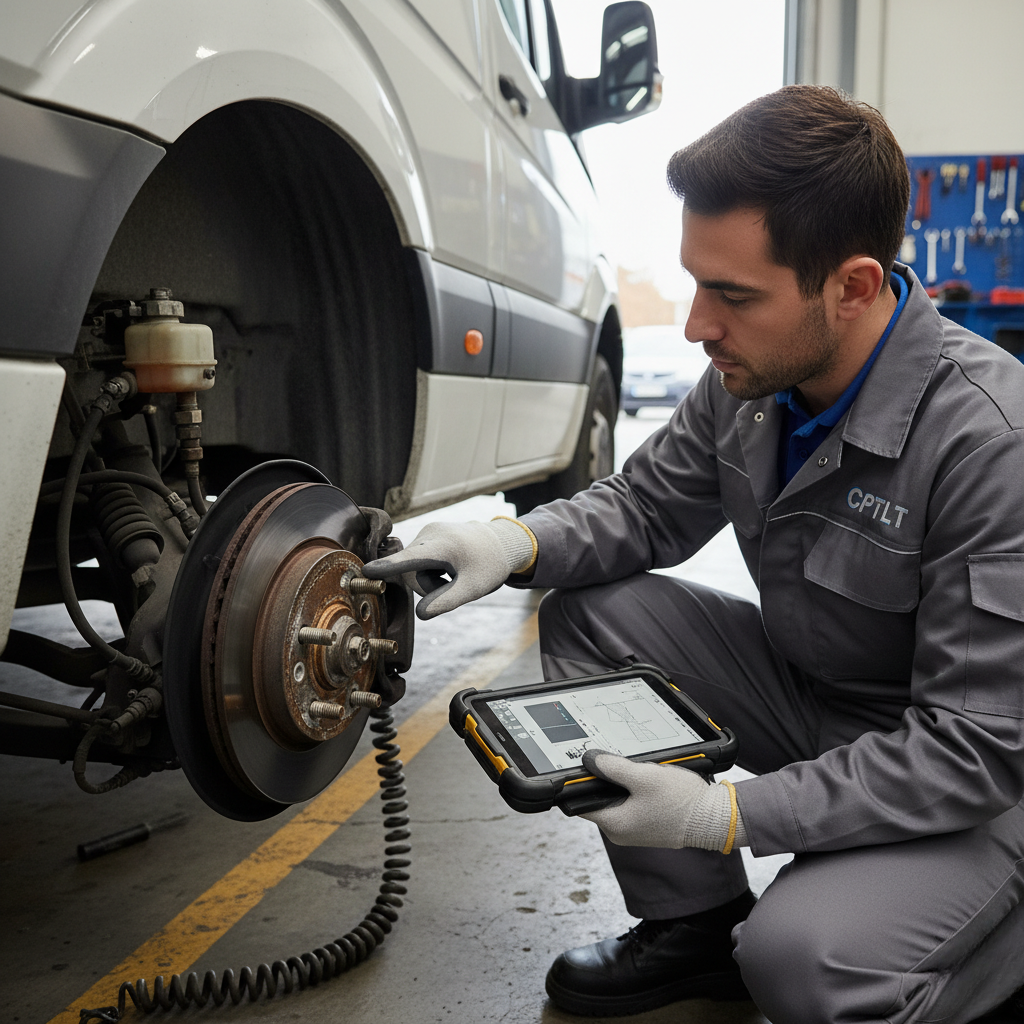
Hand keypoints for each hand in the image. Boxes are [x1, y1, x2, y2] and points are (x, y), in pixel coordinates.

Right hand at [361, 519, 532, 619]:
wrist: (501, 543)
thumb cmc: (488, 566)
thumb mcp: (472, 589)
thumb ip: (446, 602)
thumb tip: (420, 614)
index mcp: (444, 547)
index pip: (411, 559)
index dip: (388, 567)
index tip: (366, 570)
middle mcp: (431, 534)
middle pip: (411, 571)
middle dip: (427, 585)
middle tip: (452, 584)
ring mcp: (428, 531)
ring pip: (414, 565)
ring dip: (430, 577)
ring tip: (453, 572)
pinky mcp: (427, 532)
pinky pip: (419, 557)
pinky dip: (431, 568)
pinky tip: (449, 564)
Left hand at [578, 749, 734, 850]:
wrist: (712, 818)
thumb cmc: (680, 801)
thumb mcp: (643, 777)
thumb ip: (613, 768)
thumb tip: (590, 760)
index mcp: (614, 824)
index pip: (582, 802)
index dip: (580, 783)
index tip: (584, 766)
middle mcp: (620, 832)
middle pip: (600, 798)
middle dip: (608, 779)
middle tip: (619, 763)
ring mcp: (634, 830)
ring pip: (617, 799)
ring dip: (624, 784)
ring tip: (641, 773)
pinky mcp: (646, 826)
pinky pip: (632, 804)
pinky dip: (636, 791)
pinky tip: (650, 781)